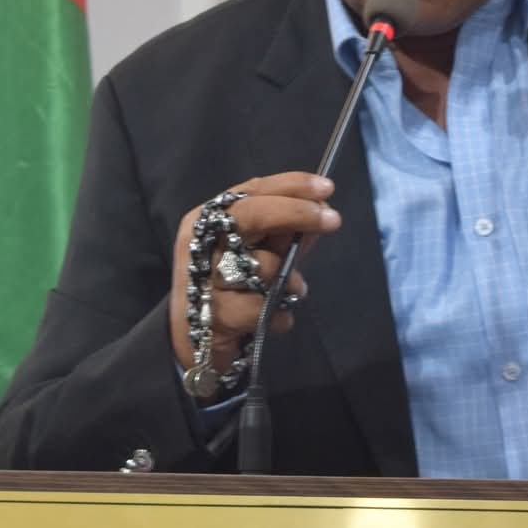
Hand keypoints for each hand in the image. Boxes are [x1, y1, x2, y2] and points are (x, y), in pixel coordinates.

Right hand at [168, 172, 339, 374]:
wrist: (195, 342)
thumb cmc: (232, 289)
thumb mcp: (260, 255)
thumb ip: (285, 234)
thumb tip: (323, 211)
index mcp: (208, 220)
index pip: (251, 191)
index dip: (291, 185)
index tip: (327, 188)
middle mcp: (200, 242)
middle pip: (250, 215)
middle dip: (295, 212)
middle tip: (332, 220)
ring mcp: (203, 278)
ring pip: (261, 265)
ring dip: (290, 280)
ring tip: (292, 291)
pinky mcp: (212, 315)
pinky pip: (262, 308)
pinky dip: (281, 315)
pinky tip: (278, 317)